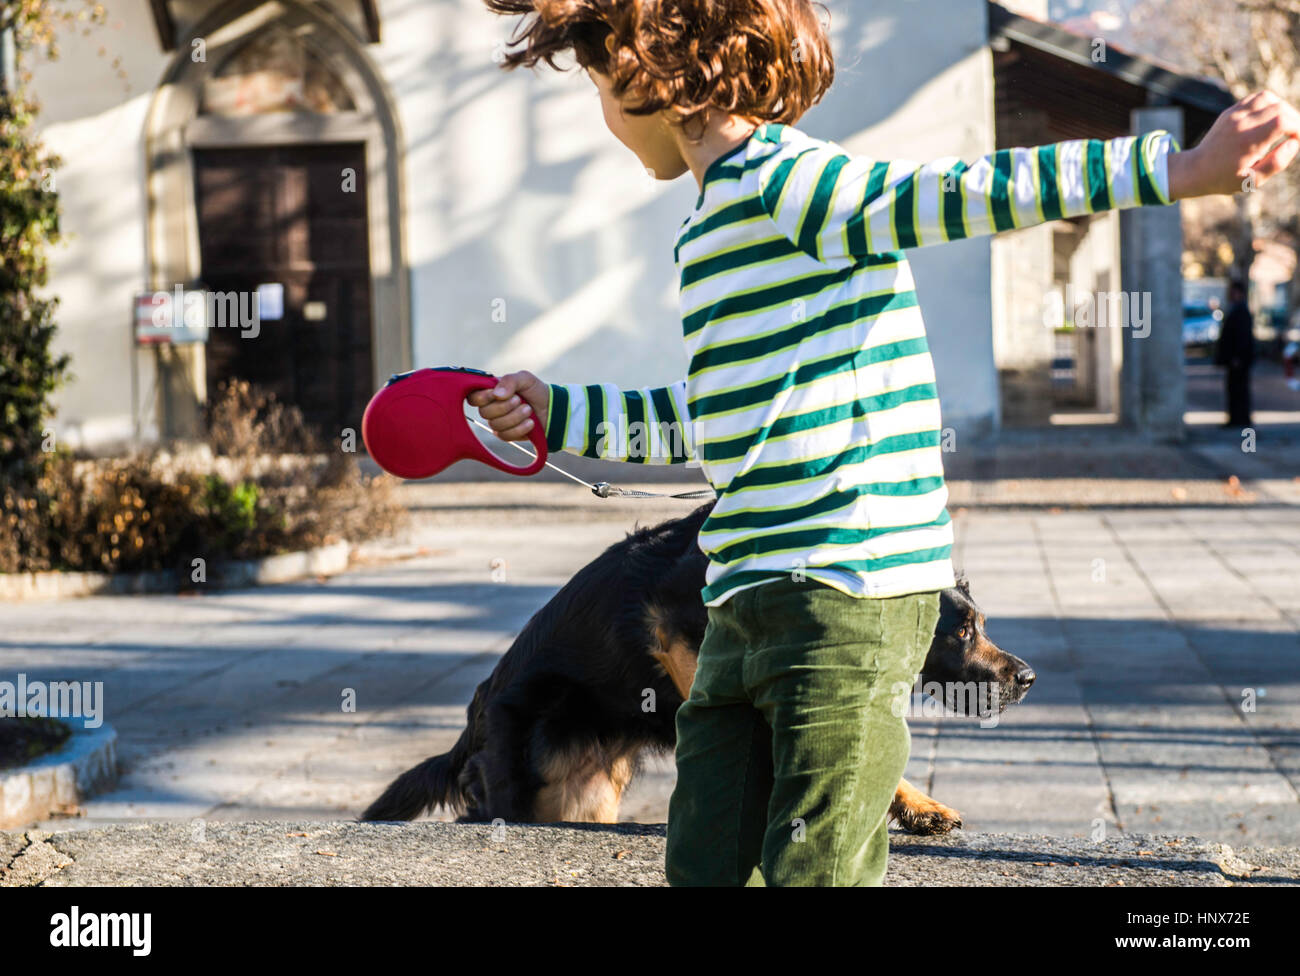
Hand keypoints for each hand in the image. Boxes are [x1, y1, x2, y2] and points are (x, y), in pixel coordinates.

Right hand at [465, 370, 548, 441]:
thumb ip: (510, 380)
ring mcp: (498, 422)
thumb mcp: (525, 379)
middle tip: (519, 400)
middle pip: (484, 412)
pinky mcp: (506, 434)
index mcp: (491, 391)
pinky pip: (505, 435)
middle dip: (505, 407)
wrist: (551, 409)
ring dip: (515, 417)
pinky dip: (520, 429)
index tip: (497, 394)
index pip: (473, 397)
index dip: (483, 397)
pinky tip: (530, 423)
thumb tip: (497, 394)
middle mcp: (491, 407)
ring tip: (528, 410)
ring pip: (496, 425)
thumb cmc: (536, 391)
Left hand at [1168, 91, 1299, 198]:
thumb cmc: (1224, 178)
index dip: (1297, 128)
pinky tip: (1268, 119)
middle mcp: (1240, 123)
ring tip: (1283, 125)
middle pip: (1279, 107)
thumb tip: (1294, 142)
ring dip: (1281, 108)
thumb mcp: (1252, 181)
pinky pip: (1255, 98)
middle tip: (1293, 134)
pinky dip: (1268, 104)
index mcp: (1247, 141)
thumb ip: (1277, 163)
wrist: (1195, 170)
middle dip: (1294, 118)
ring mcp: (1233, 114)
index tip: (1296, 139)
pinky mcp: (1230, 111)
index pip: (1282, 121)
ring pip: (1267, 97)